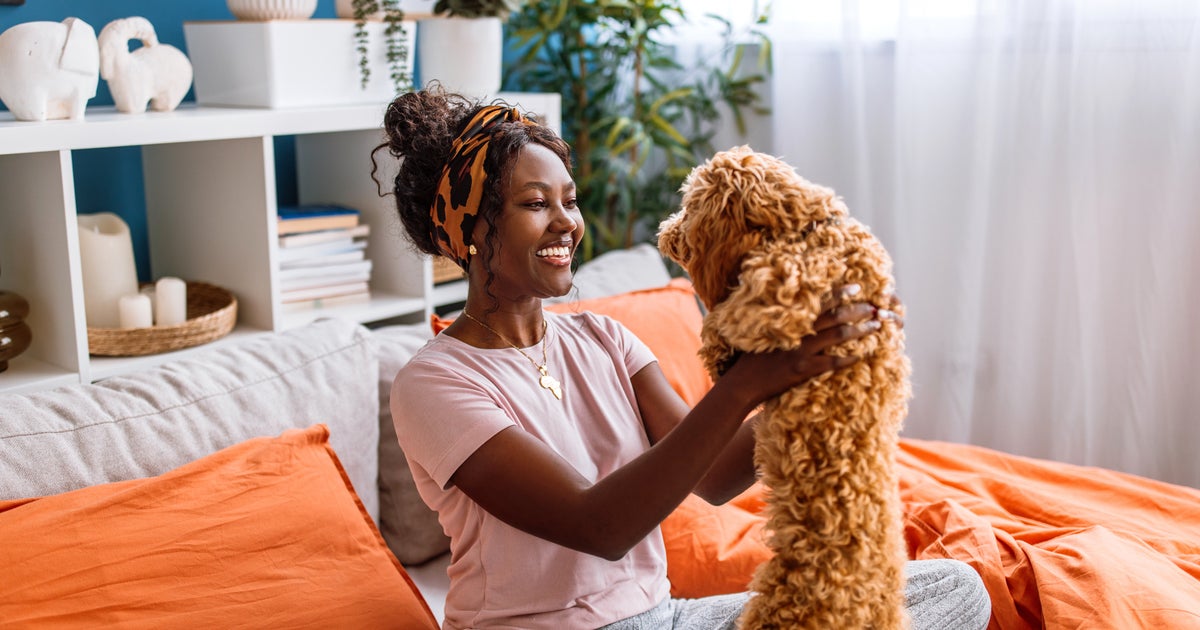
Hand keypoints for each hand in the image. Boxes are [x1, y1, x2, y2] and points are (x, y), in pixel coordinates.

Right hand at [724, 284, 882, 405]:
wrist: (743, 382)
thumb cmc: (751, 357)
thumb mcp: (763, 332)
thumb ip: (779, 321)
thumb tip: (791, 310)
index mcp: (790, 321)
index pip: (819, 303)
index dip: (839, 294)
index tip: (856, 288)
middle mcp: (799, 334)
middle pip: (835, 318)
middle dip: (857, 311)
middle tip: (874, 307)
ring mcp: (803, 352)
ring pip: (838, 337)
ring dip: (860, 330)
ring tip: (876, 326)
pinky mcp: (804, 370)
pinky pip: (833, 362)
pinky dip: (849, 358)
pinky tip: (862, 354)